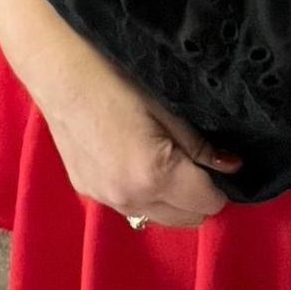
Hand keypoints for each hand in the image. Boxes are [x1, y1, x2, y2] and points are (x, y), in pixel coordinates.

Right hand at [36, 36, 241, 227]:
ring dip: (172, 198)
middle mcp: (129, 198)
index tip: (220, 163)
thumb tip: (232, 166)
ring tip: (167, 160)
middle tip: (197, 161)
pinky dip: (146, 193)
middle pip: (186, 219)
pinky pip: (132, 205)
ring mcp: (105, 199)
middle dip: (199, 195)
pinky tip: (137, 160)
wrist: (58, 70)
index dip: (220, 184)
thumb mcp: (169, 107)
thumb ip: (200, 145)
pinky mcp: (87, 191)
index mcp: (154, 176)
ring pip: (159, 217)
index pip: (208, 203)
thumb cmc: (117, 78)